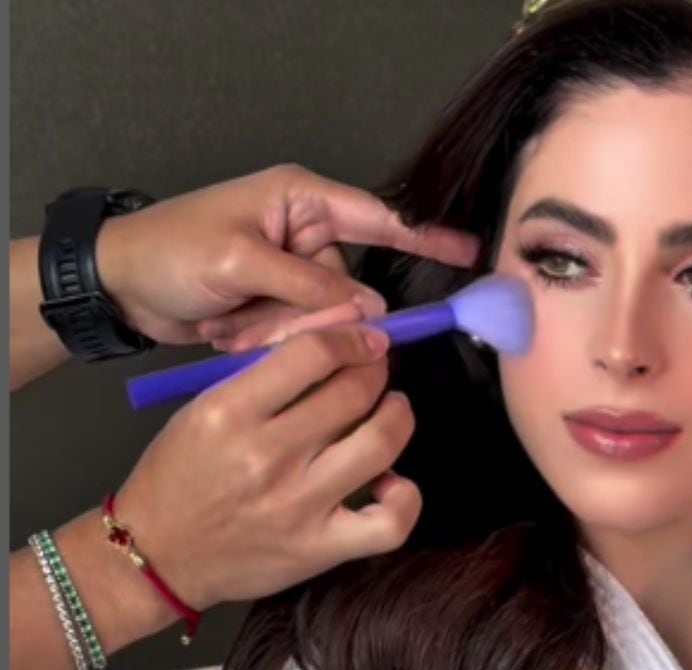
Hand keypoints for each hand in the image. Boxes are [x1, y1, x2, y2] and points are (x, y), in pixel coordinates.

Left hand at [95, 164, 476, 350]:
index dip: (426, 237)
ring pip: (326, 320)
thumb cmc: (170, 251)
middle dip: (311, 315)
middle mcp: (305, 234)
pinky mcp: (278, 307)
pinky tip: (229, 330)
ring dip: (281, 332)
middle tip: (263, 321)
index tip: (470, 252)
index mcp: (302, 201)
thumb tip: (369, 310)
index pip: (380, 218)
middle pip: (350, 287)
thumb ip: (309, 285)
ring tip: (231, 322)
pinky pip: (299, 336)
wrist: (116, 285)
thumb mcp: (239, 260)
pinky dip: (266, 341)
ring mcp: (292, 274)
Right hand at [108, 323, 420, 609]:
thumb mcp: (204, 408)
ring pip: (382, 444)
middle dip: (376, 370)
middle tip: (375, 370)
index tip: (364, 340)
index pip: (314, 353)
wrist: (154, 555)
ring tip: (390, 410)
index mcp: (230, 412)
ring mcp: (298, 505)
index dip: (353, 338)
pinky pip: (389, 523)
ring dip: (398, 416)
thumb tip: (335, 345)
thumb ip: (265, 378)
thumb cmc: (180, 476)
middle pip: (354, 392)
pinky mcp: (318, 548)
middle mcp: (267, 457)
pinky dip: (404, 498)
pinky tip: (390, 481)